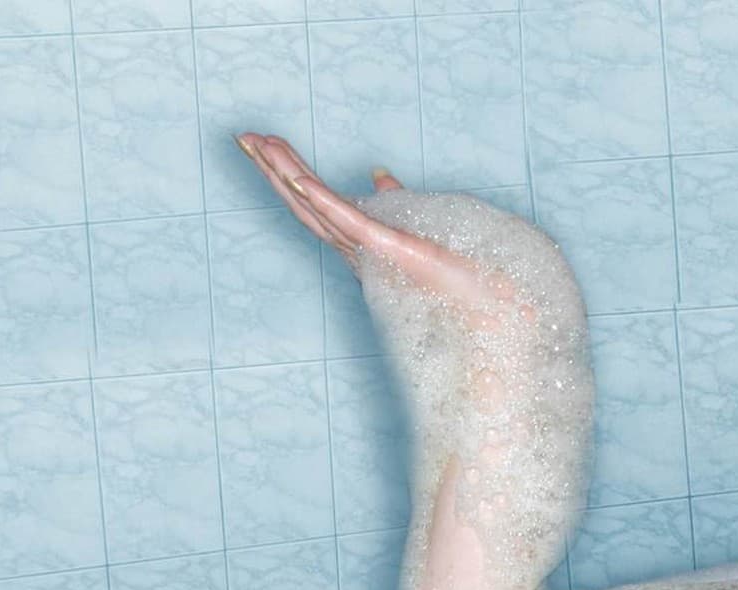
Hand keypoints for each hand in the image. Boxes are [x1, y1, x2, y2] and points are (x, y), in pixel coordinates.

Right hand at [234, 133, 530, 322]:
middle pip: (306, 205)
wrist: (493, 302)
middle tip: (244, 138)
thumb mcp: (418, 223)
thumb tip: (380, 174)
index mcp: (363, 242)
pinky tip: (299, 179)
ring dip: (287, 176)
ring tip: (260, 145)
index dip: (288, 175)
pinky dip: (323, 202)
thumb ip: (393, 199)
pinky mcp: (392, 250)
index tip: (264, 144)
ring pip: (319, 210)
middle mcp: (359, 251)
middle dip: (274, 171)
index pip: (316, 204)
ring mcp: (373, 251)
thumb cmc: (461, 272)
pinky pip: (350, 224)